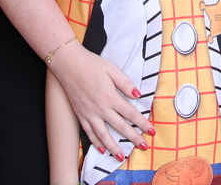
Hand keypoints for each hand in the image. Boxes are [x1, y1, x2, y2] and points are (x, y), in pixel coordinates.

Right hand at [48, 41, 152, 157]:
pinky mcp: (80, 115)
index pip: (130, 113)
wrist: (68, 64)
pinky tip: (102, 149)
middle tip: (144, 147)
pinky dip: (96, 142)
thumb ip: (125, 83)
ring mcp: (89, 114)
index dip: (142, 123)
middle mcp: (100, 108)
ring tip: (123, 157)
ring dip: (114, 147)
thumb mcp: (111, 69)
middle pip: (120, 127)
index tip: (152, 131)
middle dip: (133, 138)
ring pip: (103, 135)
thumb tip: (138, 95)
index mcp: (110, 97)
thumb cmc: (91, 64)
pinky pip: (89, 132)